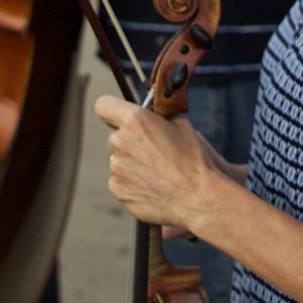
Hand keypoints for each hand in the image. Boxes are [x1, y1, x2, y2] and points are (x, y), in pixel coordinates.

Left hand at [95, 94, 229, 234]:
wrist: (198, 197)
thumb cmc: (194, 160)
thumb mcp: (181, 125)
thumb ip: (157, 120)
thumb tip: (150, 120)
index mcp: (135, 120)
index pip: (103, 105)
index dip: (111, 110)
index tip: (118, 117)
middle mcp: (120, 141)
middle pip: (116, 136)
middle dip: (130, 141)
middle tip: (153, 151)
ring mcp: (116, 167)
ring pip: (120, 160)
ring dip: (133, 163)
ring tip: (158, 173)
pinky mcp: (117, 189)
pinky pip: (120, 181)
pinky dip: (133, 183)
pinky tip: (153, 186)